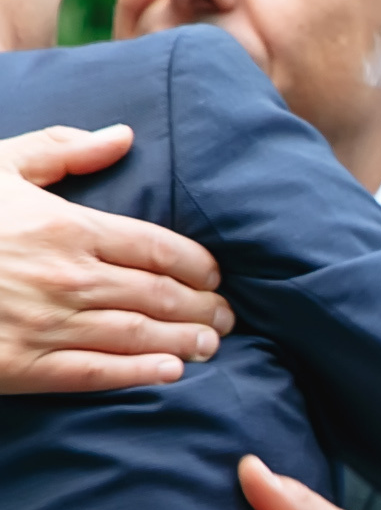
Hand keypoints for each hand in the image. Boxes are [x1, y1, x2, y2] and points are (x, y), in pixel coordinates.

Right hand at [0, 124, 233, 392]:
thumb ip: (61, 150)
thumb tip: (122, 135)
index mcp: (68, 227)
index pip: (160, 248)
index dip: (199, 266)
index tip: (216, 276)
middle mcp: (69, 277)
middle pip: (161, 295)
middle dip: (204, 308)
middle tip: (227, 316)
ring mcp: (49, 324)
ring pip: (140, 335)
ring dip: (185, 341)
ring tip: (211, 344)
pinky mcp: (25, 365)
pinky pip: (99, 373)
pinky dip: (142, 373)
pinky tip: (171, 373)